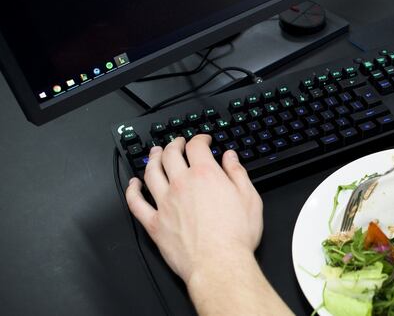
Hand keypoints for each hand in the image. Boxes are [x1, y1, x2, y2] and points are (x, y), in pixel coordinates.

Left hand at [125, 135, 262, 283]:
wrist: (219, 265)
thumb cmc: (236, 237)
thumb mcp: (250, 199)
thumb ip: (237, 174)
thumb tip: (230, 158)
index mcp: (205, 175)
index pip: (196, 146)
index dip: (199, 138)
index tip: (203, 140)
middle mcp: (181, 185)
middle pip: (170, 155)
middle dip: (174, 144)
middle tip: (177, 142)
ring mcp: (165, 203)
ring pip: (151, 173)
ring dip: (152, 159)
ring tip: (155, 153)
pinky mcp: (154, 223)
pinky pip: (136, 202)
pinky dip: (132, 190)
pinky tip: (133, 184)